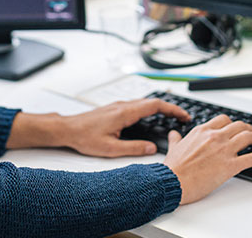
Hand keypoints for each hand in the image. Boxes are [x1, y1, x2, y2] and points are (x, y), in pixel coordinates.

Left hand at [61, 98, 190, 157]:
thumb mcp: (111, 148)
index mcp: (124, 112)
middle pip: (152, 102)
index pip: (155, 105)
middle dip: (170, 109)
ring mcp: (118, 106)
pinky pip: (137, 106)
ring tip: (170, 119)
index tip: (183, 115)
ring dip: (160, 109)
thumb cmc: (84, 137)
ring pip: (144, 103)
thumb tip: (152, 149)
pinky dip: (149, 110)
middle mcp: (122, 106)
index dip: (172, 109)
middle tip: (182, 118)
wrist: (67, 129)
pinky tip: (150, 120)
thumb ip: (134, 148)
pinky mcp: (114, 109)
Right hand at [162, 114, 251, 204]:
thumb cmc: (173, 168)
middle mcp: (215, 137)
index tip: (235, 128)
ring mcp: (224, 150)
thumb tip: (174, 134)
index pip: (224, 120)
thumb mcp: (173, 148)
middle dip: (248, 129)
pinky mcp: (231, 165)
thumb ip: (175, 139)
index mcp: (202, 131)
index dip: (232, 124)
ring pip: (248, 137)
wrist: (173, 181)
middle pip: (239, 125)